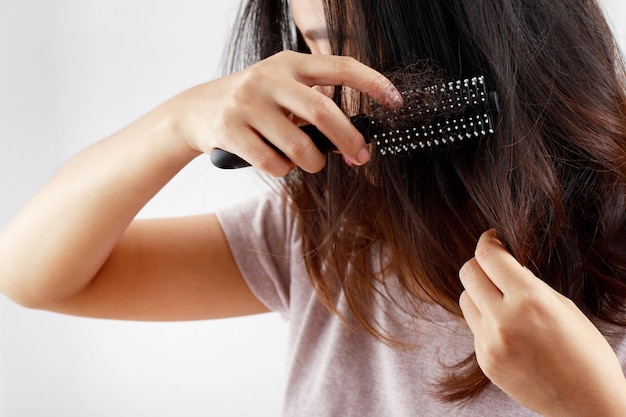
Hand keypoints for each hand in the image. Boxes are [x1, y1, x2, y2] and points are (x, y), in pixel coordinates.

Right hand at [169, 50, 401, 175]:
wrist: (195, 111)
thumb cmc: (252, 104)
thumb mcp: (280, 89)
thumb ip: (313, 104)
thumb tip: (355, 142)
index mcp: (289, 63)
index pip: (340, 66)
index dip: (373, 82)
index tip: (396, 101)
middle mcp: (269, 77)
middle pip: (323, 112)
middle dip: (349, 140)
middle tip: (361, 157)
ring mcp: (247, 102)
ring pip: (298, 146)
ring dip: (312, 163)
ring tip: (309, 162)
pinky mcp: (229, 129)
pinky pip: (272, 163)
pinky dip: (283, 170)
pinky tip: (277, 163)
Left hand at [459, 230, 625, 416]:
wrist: (588, 405)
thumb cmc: (586, 353)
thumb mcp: (564, 307)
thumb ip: (529, 284)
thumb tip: (505, 264)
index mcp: (529, 300)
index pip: (489, 257)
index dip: (487, 242)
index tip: (491, 238)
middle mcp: (503, 319)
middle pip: (468, 273)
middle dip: (479, 264)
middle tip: (494, 267)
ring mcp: (489, 343)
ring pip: (465, 300)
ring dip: (479, 293)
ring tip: (504, 302)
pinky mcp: (485, 361)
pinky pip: (474, 328)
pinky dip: (486, 321)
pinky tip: (510, 331)